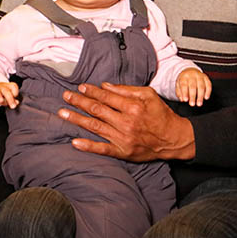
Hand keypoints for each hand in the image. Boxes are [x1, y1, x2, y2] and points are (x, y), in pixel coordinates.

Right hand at [0, 82, 18, 108]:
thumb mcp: (7, 96)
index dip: (15, 93)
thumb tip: (16, 103)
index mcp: (7, 86)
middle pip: (5, 90)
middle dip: (10, 98)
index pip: (13, 86)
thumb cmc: (1, 94)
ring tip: (1, 101)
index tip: (15, 99)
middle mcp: (0, 86)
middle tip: (13, 106)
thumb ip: (12, 99)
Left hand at [59, 83, 194, 161]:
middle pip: (97, 110)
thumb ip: (127, 90)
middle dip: (79, 102)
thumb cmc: (161, 115)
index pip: (106, 97)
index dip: (92, 91)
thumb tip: (105, 86)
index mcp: (133, 107)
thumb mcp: (149, 95)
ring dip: (77, 119)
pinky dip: (88, 146)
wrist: (173, 139)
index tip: (80, 87)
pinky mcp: (122, 152)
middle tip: (65, 96)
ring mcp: (123, 138)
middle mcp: (126, 122)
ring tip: (63, 113)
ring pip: (95, 127)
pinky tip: (74, 142)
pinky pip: (102, 149)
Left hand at [175, 68, 211, 105]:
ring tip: (199, 103)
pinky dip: (208, 92)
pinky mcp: (206, 78)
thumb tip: (182, 99)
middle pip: (193, 86)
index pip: (184, 85)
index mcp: (184, 77)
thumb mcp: (178, 85)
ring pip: (201, 86)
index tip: (185, 100)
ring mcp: (200, 76)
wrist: (190, 71)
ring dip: (200, 96)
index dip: (184, 93)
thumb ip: (179, 92)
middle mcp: (192, 76)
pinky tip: (206, 97)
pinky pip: (208, 84)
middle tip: (192, 104)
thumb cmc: (184, 80)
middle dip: (193, 96)